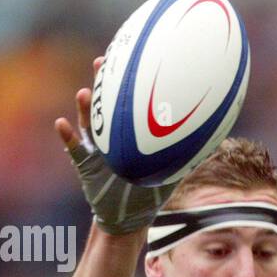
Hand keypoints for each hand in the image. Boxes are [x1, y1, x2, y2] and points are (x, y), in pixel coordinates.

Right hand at [54, 57, 178, 235]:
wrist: (128, 216)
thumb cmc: (148, 192)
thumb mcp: (169, 173)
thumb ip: (187, 157)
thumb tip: (216, 143)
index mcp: (130, 135)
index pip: (128, 104)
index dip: (129, 83)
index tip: (132, 60)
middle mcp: (111, 137)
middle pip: (106, 104)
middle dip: (103, 82)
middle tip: (102, 62)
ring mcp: (95, 149)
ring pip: (88, 123)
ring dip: (85, 108)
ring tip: (84, 93)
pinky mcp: (85, 165)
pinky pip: (73, 149)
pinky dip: (67, 137)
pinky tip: (61, 123)